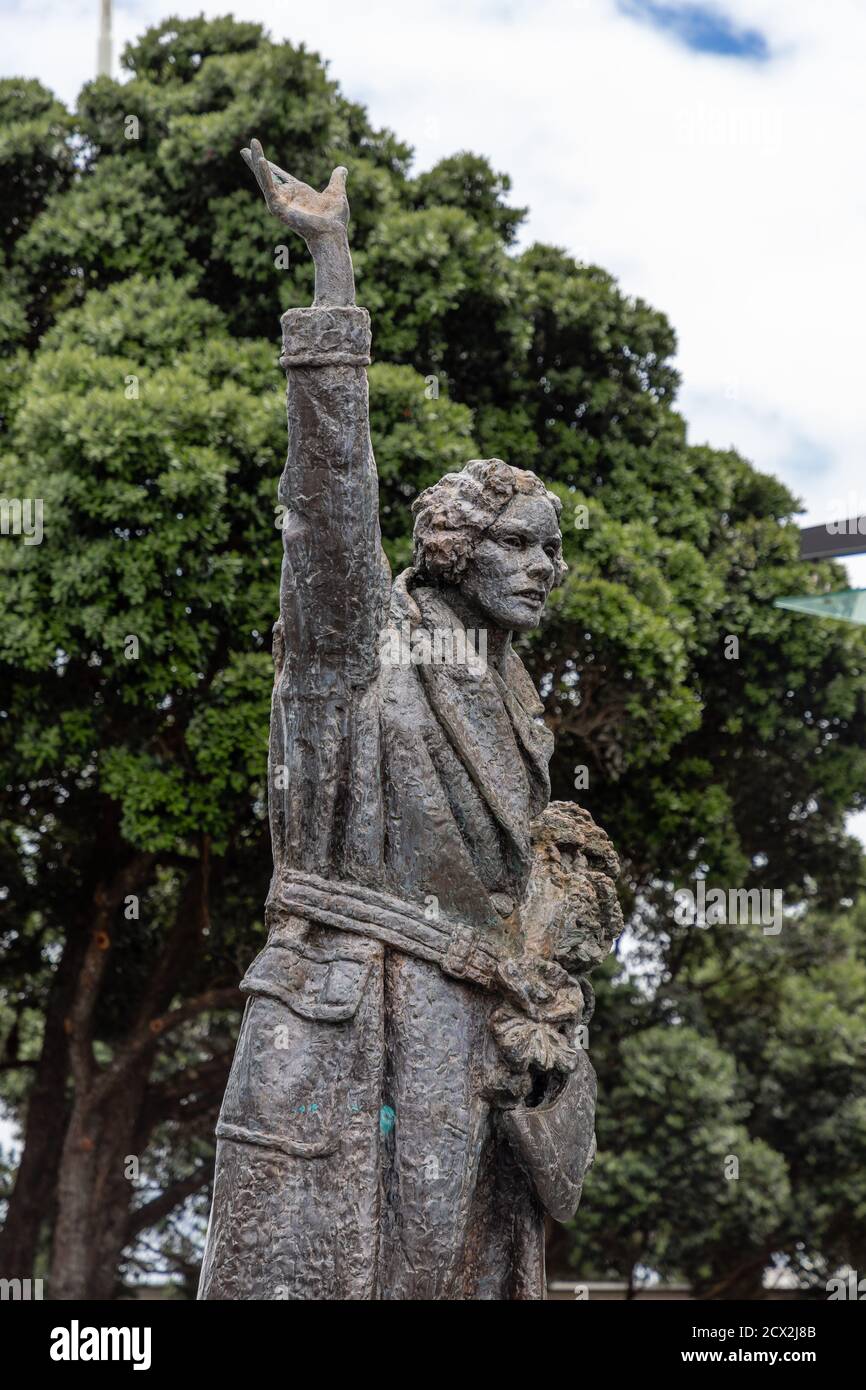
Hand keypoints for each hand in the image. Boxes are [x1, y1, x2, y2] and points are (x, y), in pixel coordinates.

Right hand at [240, 139, 355, 306]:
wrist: (332, 233)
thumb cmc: (334, 220)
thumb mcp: (336, 192)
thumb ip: (337, 180)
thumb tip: (342, 168)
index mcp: (298, 193)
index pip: (280, 176)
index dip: (270, 165)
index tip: (260, 155)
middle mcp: (287, 197)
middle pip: (267, 175)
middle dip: (255, 162)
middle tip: (243, 149)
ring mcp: (281, 203)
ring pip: (264, 179)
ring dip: (256, 162)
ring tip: (248, 147)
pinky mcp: (278, 208)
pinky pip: (269, 188)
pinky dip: (264, 175)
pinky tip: (260, 161)